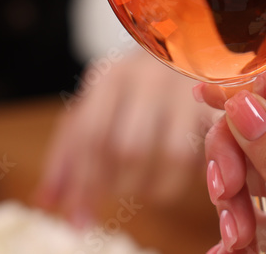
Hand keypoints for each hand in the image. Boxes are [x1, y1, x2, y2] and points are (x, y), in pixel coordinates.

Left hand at [37, 49, 215, 225]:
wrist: (189, 49)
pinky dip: (187, 178)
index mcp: (111, 76)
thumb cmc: (134, 90)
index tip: (77, 216)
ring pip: (170, 156)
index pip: (91, 134)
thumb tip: (47, 201)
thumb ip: (68, 153)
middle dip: (117, 185)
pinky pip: (205, 155)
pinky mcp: (217, 108)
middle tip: (115, 193)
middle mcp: (149, 79)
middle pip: (128, 148)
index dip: (83, 182)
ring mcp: (187, 91)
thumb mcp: (96, 108)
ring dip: (153, 186)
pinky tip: (174, 179)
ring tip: (143, 186)